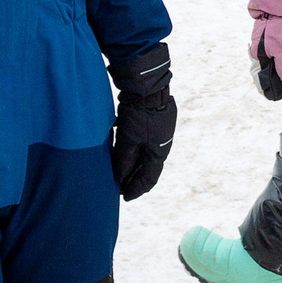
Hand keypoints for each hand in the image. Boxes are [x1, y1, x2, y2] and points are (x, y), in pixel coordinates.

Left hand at [106, 44, 174, 201]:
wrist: (148, 86)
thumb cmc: (139, 115)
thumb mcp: (129, 141)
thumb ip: (124, 161)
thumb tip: (119, 179)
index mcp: (159, 152)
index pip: (148, 178)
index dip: (136, 189)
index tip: (125, 197)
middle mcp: (161, 144)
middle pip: (148, 168)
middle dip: (135, 179)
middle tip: (122, 187)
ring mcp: (158, 132)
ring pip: (144, 155)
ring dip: (133, 165)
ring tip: (122, 171)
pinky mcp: (151, 121)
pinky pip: (142, 143)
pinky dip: (133, 151)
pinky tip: (124, 150)